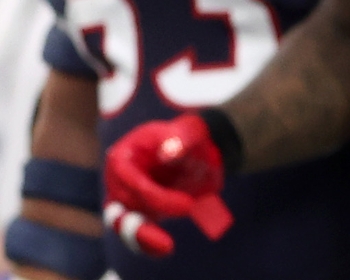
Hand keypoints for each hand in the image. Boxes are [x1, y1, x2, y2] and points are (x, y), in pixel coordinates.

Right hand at [104, 114, 233, 255]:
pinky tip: (163, 249)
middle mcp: (117, 178)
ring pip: (122, 222)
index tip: (186, 206)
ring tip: (165, 246)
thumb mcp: (191, 133)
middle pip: (122, 204)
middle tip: (185, 215)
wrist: (199, 150)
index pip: (129, 180)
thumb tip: (170, 152)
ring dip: (141, 236)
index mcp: (124, 154)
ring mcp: (124, 196)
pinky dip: (145, 242)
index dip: (154, 196)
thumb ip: (182, 140)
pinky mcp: (136, 211)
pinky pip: (133, 231)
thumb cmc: (191, 138)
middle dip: (151, 215)